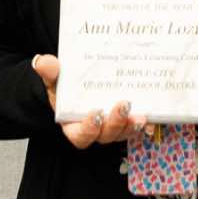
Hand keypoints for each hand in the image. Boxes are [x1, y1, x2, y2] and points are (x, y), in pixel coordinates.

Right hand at [31, 54, 147, 148]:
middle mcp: (95, 130)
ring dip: (133, 126)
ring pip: (123, 132)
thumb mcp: (54, 79)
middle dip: (116, 123)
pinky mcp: (127, 121)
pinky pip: (137, 126)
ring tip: (142, 115)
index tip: (95, 113)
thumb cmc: (64, 86)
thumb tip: (44, 63)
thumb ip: (49, 72)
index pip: (81, 136)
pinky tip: (153, 117)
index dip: (89, 129)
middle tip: (124, 105)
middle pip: (106, 135)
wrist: (77, 84)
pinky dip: (146, 124)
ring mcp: (113, 127)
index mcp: (74, 125)